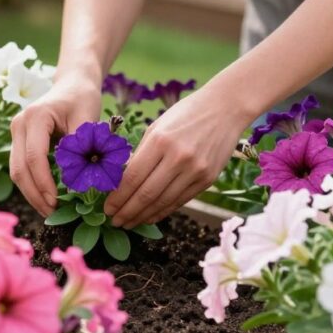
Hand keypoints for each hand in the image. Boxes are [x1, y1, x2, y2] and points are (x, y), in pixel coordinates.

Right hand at [10, 75, 101, 216]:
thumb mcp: (88, 120)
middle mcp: (19, 124)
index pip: (35, 157)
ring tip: (50, 209)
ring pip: (16, 171)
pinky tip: (46, 197)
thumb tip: (76, 186)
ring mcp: (16, 132)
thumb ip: (81, 151)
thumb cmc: (83, 98)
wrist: (73, 83)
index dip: (44, 183)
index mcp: (35, 117)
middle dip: (35, 194)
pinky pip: (21, 168)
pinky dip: (32, 185)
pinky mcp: (19, 140)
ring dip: (31, 193)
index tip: (57, 201)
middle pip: (20, 168)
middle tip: (53, 212)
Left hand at [104, 86, 250, 227]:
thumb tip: (121, 183)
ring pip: (163, 202)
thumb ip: (141, 154)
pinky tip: (149, 217)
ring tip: (128, 223)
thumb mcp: (157, 126)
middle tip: (114, 221)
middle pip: (147, 194)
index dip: (118, 197)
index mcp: (160, 141)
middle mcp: (178, 157)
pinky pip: (180, 201)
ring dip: (143, 216)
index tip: (107, 208)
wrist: (225, 109)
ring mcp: (195, 170)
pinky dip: (162, 212)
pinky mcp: (207, 180)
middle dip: (127, 212)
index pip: (133, 177)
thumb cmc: (185, 114)